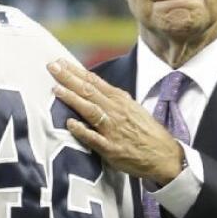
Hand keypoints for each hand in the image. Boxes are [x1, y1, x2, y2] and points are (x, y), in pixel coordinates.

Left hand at [47, 59, 184, 183]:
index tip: (60, 62)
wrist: (164, 155)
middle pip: (89, 91)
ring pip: (91, 110)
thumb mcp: (132, 108)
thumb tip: (93, 86)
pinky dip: (82, 131)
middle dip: (69, 78)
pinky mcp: (112, 149)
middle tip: (52, 67)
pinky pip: (94, 139)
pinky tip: (70, 124)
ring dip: (73, 99)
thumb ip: (112, 98)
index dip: (76, 71)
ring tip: (56, 90)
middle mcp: (116, 112)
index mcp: (120, 100)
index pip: (94, 82)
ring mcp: (113, 130)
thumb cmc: (146, 132)